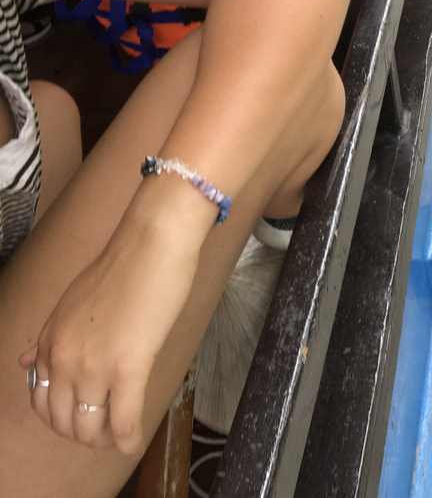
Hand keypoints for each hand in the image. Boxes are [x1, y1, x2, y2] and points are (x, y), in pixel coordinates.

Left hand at [19, 210, 200, 454]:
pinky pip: (122, 422)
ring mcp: (94, 365)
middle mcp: (63, 357)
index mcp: (50, 339)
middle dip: (82, 434)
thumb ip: (51, 335)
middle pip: (61, 421)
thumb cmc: (123, 264)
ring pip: (89, 428)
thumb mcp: (72, 301)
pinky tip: (133, 441)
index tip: (81, 416)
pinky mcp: (129, 367)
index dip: (60, 417)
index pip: (41, 399)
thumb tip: (28, 360)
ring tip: (118, 436)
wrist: (151, 242)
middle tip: (103, 431)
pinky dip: (127, 439)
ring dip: (103, 440)